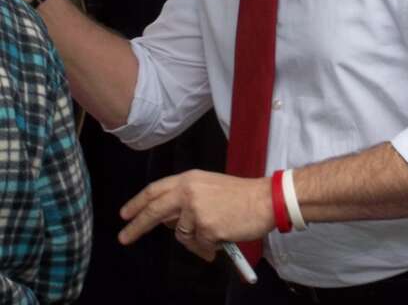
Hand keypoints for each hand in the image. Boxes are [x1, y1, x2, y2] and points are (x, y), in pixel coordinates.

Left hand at [118, 170, 273, 260]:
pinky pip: (199, 246)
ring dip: (195, 240)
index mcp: (189, 178)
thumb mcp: (208, 187)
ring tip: (215, 233)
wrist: (264, 199)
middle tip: (124, 237)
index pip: (155, 190)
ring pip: (181, 234)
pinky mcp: (207, 228)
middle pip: (154, 210)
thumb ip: (185, 199)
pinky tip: (223, 238)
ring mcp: (196, 210)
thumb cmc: (240, 194)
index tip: (124, 213)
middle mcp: (188, 192)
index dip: (138, 202)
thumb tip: (166, 220)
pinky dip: (209, 248)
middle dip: (137, 226)